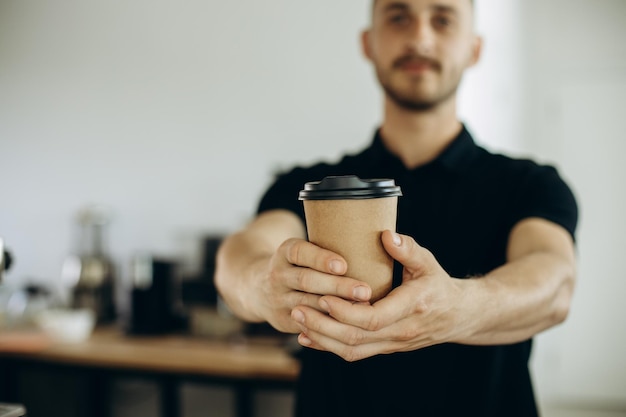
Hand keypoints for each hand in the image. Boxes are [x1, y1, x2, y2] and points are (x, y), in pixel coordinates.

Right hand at [257, 238, 373, 333]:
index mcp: (285, 252)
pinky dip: (327, 326)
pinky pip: (307, 325)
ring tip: (363, 310)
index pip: (300, 252)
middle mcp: (278, 274)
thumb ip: (331, 244)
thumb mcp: (303, 249)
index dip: (320, 258)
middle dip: (337, 286)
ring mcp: (279, 299)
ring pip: (308, 305)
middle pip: (307, 280)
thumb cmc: (299, 264)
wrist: (257, 288)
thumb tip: (386, 236)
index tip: (343, 264)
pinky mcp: (284, 320)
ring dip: (336, 309)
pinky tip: (349, 327)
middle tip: (365, 290)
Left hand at [290, 230, 467, 360]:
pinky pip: (354, 353)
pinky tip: (308, 337)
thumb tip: (386, 234)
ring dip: (322, 338)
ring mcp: (392, 344)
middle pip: (355, 339)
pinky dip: (328, 346)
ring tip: (298, 320)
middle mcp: (401, 331)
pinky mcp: (384, 348)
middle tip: (297, 308)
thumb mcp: (428, 262)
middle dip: (323, 326)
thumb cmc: (438, 284)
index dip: (344, 311)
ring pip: (352, 351)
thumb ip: (407, 248)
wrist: (459, 316)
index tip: (323, 295)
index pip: (372, 318)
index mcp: (412, 308)